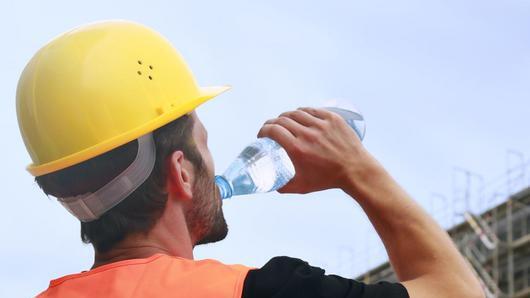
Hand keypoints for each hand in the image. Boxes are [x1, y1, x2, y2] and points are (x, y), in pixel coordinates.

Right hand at [257, 107, 376, 193]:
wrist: (355, 170)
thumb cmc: (329, 179)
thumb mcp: (302, 186)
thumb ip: (284, 186)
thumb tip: (272, 185)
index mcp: (297, 149)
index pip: (273, 130)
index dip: (263, 130)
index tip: (262, 135)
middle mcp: (308, 134)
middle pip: (282, 120)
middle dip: (272, 123)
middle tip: (272, 129)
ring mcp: (321, 124)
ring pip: (296, 113)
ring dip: (286, 116)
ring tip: (284, 122)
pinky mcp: (332, 118)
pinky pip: (311, 110)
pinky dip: (302, 112)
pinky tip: (299, 116)